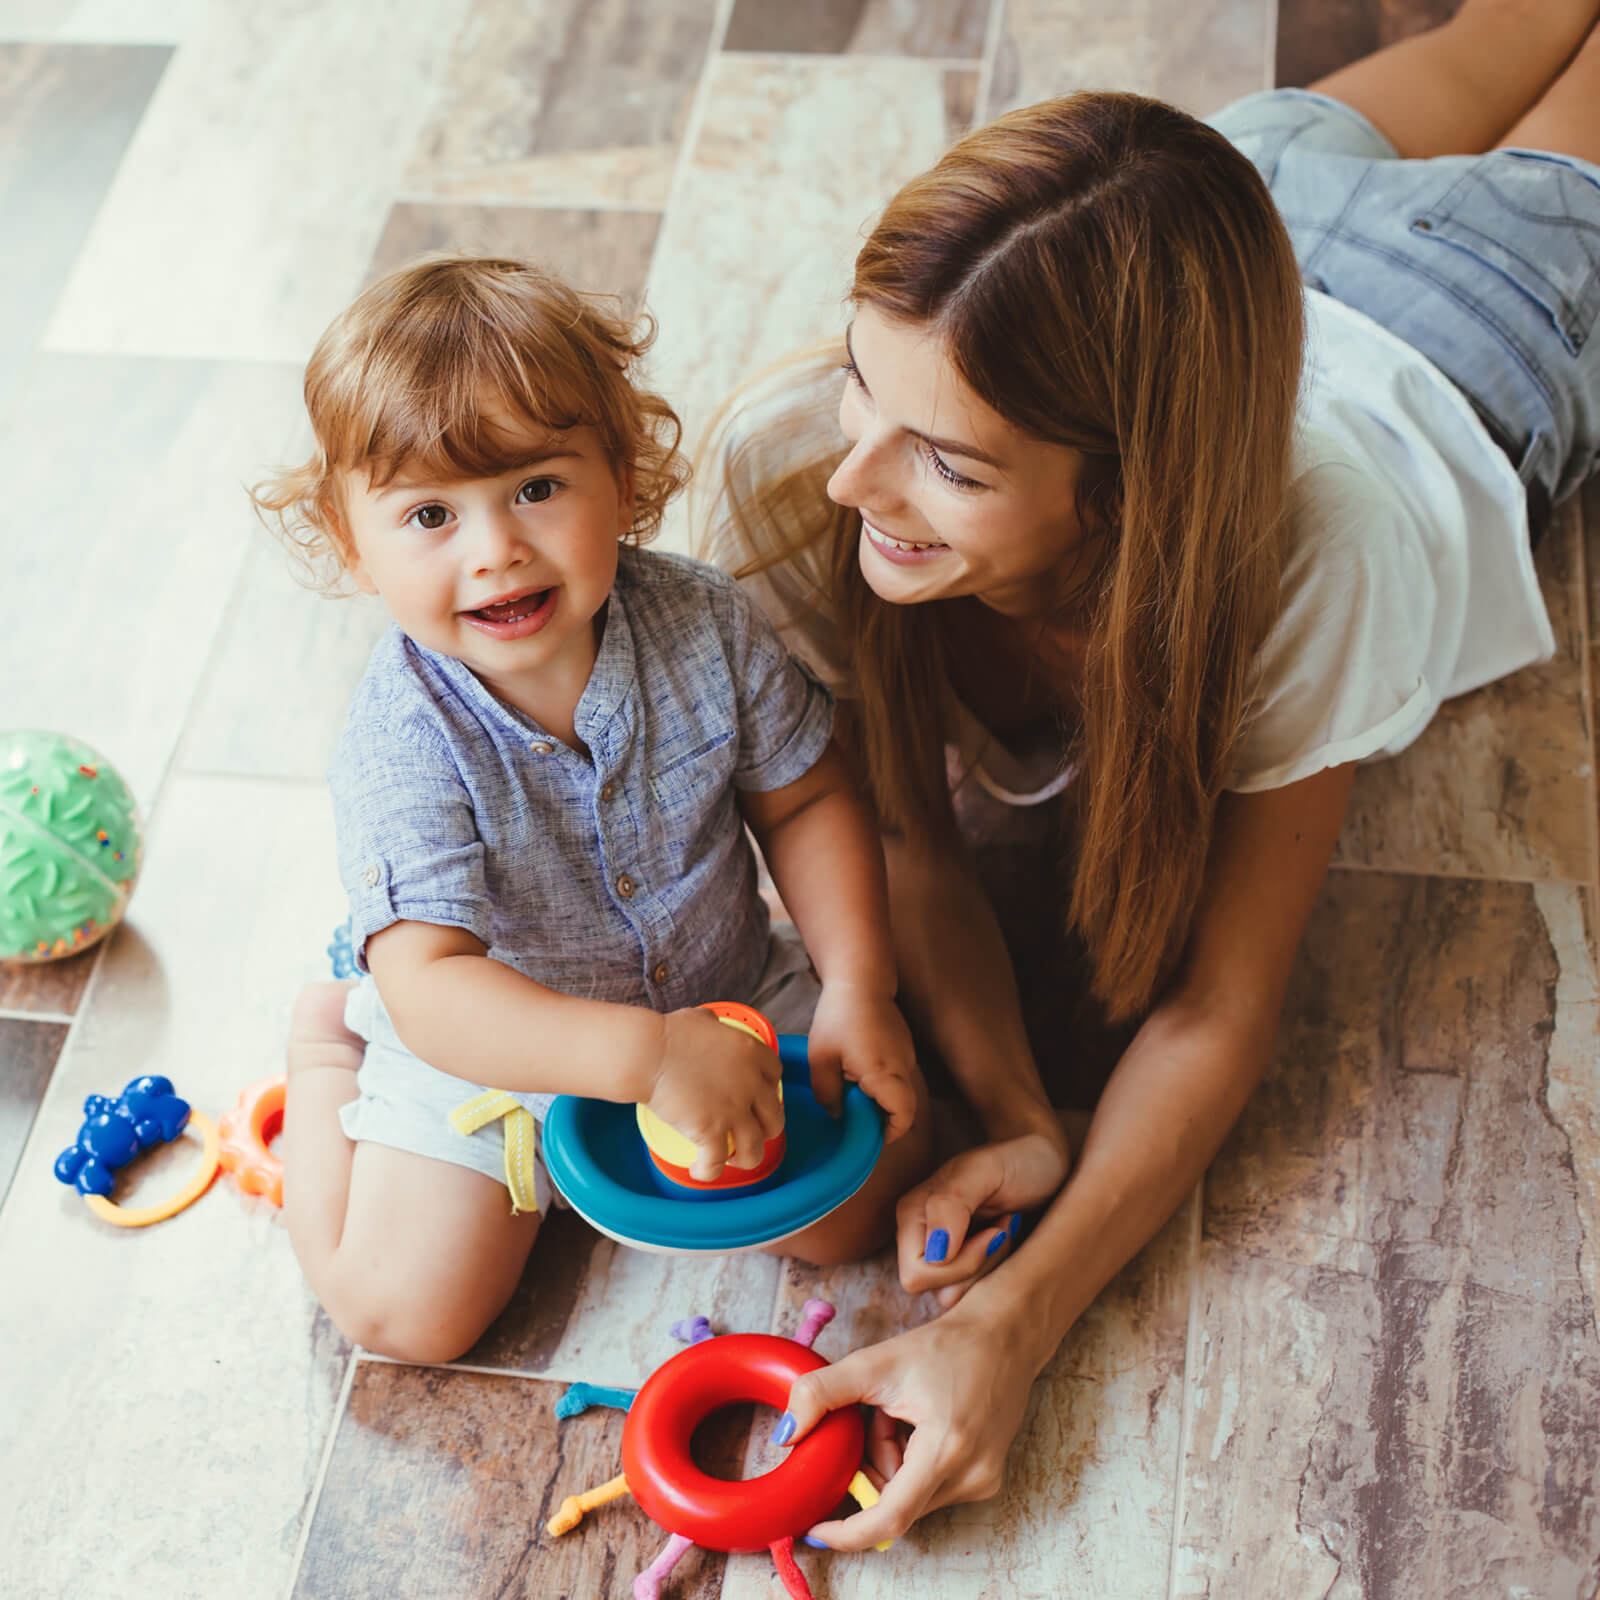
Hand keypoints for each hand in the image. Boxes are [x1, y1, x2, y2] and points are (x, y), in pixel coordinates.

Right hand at [643, 1007, 783, 1180]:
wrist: (647, 1053)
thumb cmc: (668, 1034)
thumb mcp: (701, 1019)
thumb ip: (714, 1025)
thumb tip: (710, 1025)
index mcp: (751, 1053)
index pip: (776, 1075)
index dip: (769, 1089)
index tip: (757, 1097)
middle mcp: (750, 1083)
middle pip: (775, 1117)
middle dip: (767, 1129)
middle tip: (751, 1131)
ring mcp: (733, 1110)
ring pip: (755, 1148)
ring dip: (746, 1158)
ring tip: (731, 1159)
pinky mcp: (711, 1131)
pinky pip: (717, 1162)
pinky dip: (709, 1172)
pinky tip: (700, 1172)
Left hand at [774, 1299, 1041, 1549]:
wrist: (1003, 1333)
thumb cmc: (945, 1345)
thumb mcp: (876, 1362)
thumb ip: (822, 1394)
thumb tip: (784, 1433)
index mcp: (947, 1449)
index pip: (891, 1517)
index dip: (849, 1532)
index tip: (816, 1530)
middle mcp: (971, 1475)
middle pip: (896, 1500)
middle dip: (873, 1466)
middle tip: (876, 1418)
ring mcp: (983, 1480)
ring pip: (912, 1494)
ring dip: (893, 1461)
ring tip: (902, 1413)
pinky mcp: (987, 1478)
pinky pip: (933, 1487)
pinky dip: (914, 1461)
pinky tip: (921, 1422)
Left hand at [805, 980, 917, 1141]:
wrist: (860, 979)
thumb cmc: (839, 1017)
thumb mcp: (822, 1059)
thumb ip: (827, 1094)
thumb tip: (837, 1115)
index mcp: (885, 1073)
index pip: (902, 1115)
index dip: (890, 1133)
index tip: (870, 1137)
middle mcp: (903, 1067)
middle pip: (903, 1106)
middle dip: (883, 1119)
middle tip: (856, 1119)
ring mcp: (907, 1055)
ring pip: (901, 1090)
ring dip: (882, 1099)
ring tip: (853, 1093)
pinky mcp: (904, 1045)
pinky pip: (898, 1074)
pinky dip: (883, 1082)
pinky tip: (858, 1072)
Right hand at [897, 1127, 1070, 1305]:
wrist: (1042, 1162)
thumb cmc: (1016, 1160)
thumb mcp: (986, 1170)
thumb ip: (951, 1202)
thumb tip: (935, 1250)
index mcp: (912, 1213)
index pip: (917, 1274)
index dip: (960, 1264)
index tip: (994, 1232)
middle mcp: (920, 1237)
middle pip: (937, 1290)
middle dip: (980, 1266)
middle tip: (1002, 1229)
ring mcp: (942, 1254)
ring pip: (957, 1296)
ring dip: (991, 1267)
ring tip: (1005, 1230)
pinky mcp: (965, 1265)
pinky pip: (976, 1294)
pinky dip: (998, 1270)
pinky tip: (1006, 1239)